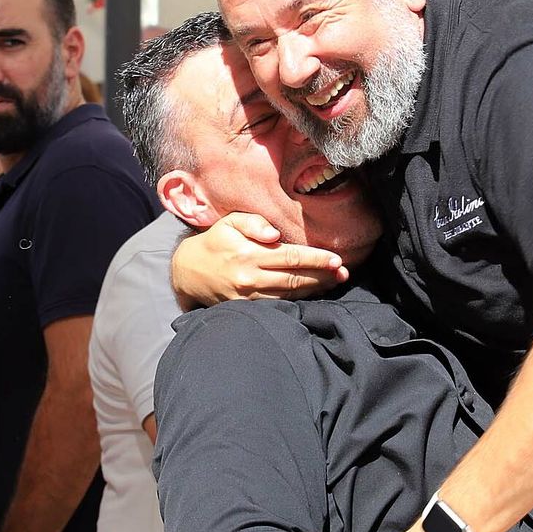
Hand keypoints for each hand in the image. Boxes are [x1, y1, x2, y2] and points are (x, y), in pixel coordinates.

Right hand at [170, 212, 346, 307]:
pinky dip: (299, 299)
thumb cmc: (215, 242)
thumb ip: (253, 223)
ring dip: (315, 289)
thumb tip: (274, 233)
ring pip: (290, 294)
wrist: (188, 272)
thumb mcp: (229, 223)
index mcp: (248, 254)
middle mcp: (250, 278)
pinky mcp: (247, 308)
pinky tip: (313, 292)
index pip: (291, 258)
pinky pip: (279, 304)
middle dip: (323, 276)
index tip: (337, 260)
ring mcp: (249, 297)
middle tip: (344, 273)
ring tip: (335, 281)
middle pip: (295, 279)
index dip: (316, 260)